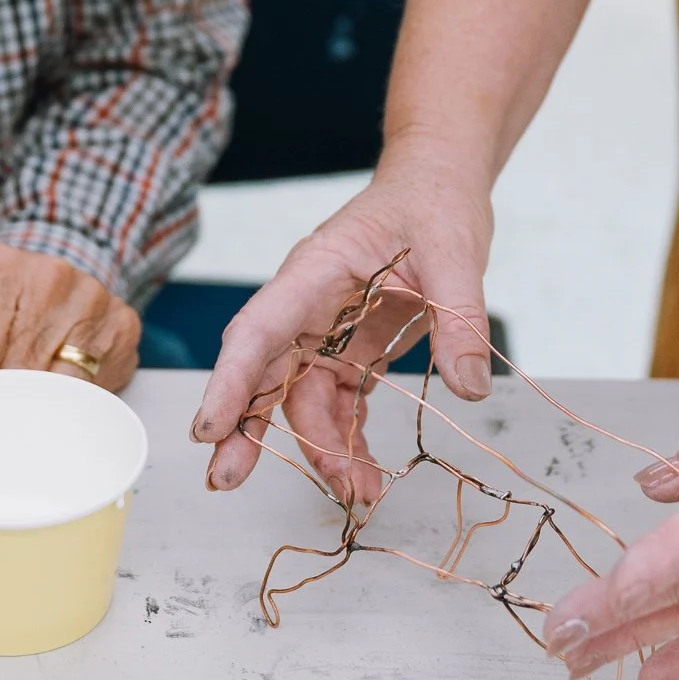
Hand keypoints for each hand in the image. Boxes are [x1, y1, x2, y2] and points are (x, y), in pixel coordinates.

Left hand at [0, 245, 140, 410]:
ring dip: (33, 409)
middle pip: (20, 371)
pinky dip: (70, 406)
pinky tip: (49, 398)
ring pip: (63, 385)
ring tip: (12, 408)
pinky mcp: (122, 326)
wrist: (25, 282)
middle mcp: (48, 275)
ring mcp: (93, 299)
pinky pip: (98, 388)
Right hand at [189, 144, 496, 503]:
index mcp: (314, 272)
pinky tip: (365, 476)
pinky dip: (348, 440)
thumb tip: (469, 387)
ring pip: (303, 400)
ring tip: (359, 496)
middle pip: (265, 373)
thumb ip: (460, 318)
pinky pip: (339, 403)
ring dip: (322, 450)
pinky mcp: (353, 349)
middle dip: (245, 430)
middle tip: (227, 481)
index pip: (259, 329)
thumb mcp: (455, 250)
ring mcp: (327, 331)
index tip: (209, 429)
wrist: (438, 184)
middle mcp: (308, 307)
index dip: (231, 381)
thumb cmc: (433, 200)